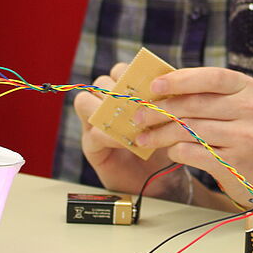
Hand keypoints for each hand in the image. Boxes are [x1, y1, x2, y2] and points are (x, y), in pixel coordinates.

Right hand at [74, 63, 182, 197]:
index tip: (147, 82)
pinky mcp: (91, 147)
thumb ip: (162, 100)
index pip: (118, 71)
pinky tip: (129, 142)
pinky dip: (111, 136)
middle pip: (100, 82)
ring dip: (108, 109)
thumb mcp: (168, 118)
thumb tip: (167, 80)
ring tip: (131, 121)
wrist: (163, 180)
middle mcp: (106, 105)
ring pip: (85, 102)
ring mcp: (94, 125)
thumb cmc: (166, 145)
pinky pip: (93, 133)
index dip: (129, 72)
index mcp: (124, 94)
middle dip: (119, 89)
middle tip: (139, 102)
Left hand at [132, 67, 252, 207]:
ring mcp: (245, 136)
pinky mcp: (236, 162)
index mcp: (247, 88)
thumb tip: (158, 88)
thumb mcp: (236, 107)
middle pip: (194, 105)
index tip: (153, 86)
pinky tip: (170, 152)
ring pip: (190, 130)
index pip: (210, 77)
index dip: (180, 80)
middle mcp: (250, 109)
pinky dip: (176, 151)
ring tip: (144, 138)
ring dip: (161, 134)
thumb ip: (205, 96)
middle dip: (160, 110)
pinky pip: (194, 152)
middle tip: (138, 115)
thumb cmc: (245, 135)